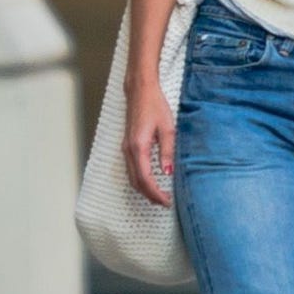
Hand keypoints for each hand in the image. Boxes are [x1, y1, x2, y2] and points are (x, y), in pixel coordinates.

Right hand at [122, 80, 175, 206]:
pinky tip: (151, 181)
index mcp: (138, 147)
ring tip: (159, 196)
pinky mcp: (127, 146)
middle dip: (149, 195)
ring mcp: (125, 149)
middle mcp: (128, 151)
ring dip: (144, 189)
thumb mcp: (167, 128)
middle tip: (164, 202)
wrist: (140, 91)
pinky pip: (131, 169)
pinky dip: (140, 180)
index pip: (145, 179)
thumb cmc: (155, 106)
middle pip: (136, 182)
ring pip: (132, 177)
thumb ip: (167, 151)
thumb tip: (167, 173)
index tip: (166, 201)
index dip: (155, 193)